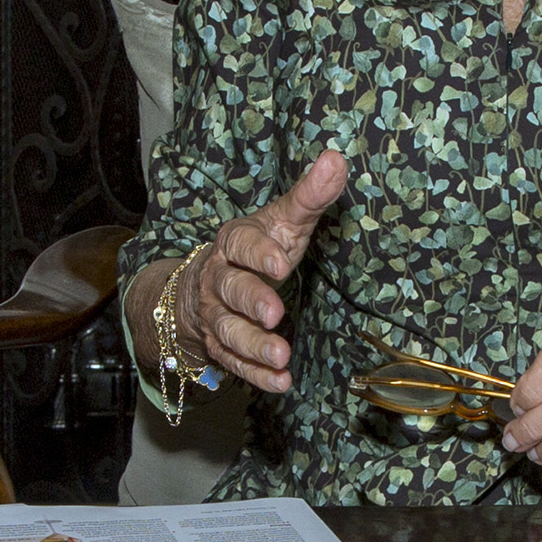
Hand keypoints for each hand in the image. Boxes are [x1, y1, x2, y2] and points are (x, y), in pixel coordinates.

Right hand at [181, 152, 348, 396]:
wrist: (204, 284)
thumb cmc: (258, 248)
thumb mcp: (283, 221)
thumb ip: (309, 196)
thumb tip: (337, 159)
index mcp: (233, 242)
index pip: (239, 244)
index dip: (258, 253)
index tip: (282, 262)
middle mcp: (218, 279)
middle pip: (229, 290)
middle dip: (251, 301)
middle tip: (275, 313)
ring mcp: (216, 315)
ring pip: (227, 331)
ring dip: (253, 345)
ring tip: (281, 355)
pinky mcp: (220, 346)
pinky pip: (233, 363)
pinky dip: (255, 374)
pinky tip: (280, 383)